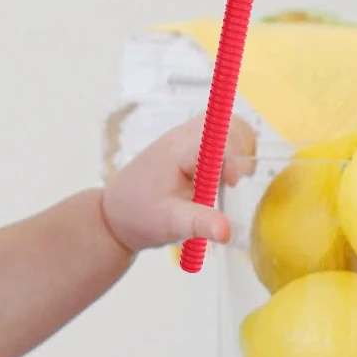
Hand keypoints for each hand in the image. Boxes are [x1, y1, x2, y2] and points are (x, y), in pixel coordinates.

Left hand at [99, 113, 256, 255]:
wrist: (116, 213)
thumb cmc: (140, 216)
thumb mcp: (170, 224)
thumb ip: (200, 223)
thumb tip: (226, 232)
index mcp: (179, 151)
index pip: (220, 139)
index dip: (234, 159)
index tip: (232, 184)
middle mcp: (183, 136)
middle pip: (229, 124)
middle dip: (241, 151)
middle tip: (233, 182)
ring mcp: (185, 136)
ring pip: (227, 125)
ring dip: (239, 148)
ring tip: (230, 178)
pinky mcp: (189, 143)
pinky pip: (219, 134)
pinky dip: (231, 150)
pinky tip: (223, 175)